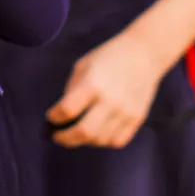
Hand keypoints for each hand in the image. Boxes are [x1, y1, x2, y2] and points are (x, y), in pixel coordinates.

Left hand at [47, 30, 164, 148]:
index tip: (51, 117)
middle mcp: (109, 101)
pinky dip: (104, 141)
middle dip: (66, 139)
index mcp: (92, 84)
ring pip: (100, 140)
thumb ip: (72, 90)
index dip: (54, 117)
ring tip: (78, 133)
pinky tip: (98, 132)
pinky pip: (117, 141)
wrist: (143, 54)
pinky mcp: (137, 119)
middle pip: (84, 132)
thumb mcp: (83, 66)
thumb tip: (63, 115)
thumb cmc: (109, 57)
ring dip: (84, 141)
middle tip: (59, 137)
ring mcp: (125, 112)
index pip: (67, 110)